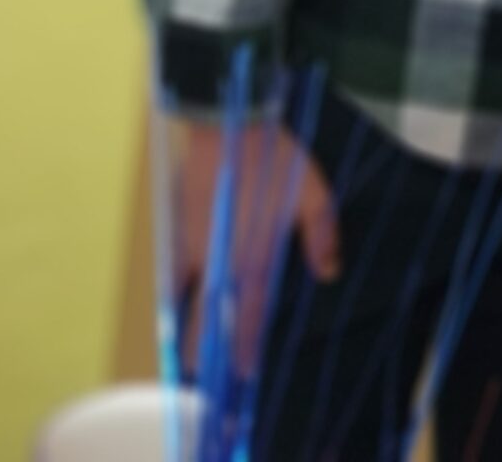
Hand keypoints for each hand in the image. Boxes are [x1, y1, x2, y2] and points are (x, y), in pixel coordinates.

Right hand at [176, 117, 339, 366]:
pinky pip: (173, 271)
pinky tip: (173, 305)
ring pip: (186, 300)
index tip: (242, 373)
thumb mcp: (314, 193)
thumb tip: (328, 273)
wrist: (229, 125)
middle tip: (209, 377)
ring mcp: (195, 247)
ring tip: (190, 356)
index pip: (246, 315)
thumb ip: (321, 235)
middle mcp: (221, 261)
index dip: (242, 347)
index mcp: (253, 256)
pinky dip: (174, 292)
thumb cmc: (277, 159)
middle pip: (207, 318)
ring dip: (188, 327)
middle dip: (206, 350)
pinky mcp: (180, 229)